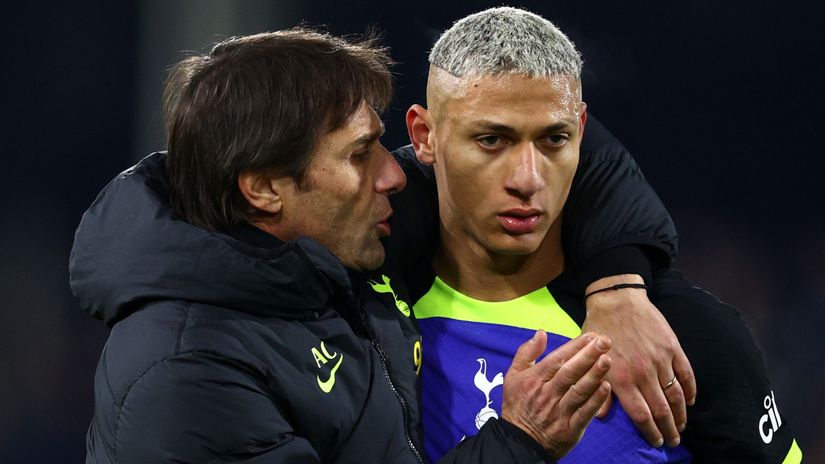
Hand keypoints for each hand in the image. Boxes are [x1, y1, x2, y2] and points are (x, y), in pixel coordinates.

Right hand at [501, 330, 611, 459]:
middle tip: (604, 342)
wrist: (518, 441)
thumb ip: (526, 352)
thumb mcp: (513, 375)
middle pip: (570, 372)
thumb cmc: (517, 404)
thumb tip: (541, 332)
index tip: (591, 336)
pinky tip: (606, 388)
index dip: (575, 346)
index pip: (557, 359)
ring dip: (594, 375)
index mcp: (534, 379)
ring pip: (578, 391)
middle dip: (588, 355)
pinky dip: (595, 401)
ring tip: (607, 360)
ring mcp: (558, 412)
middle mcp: (546, 394)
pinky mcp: (569, 429)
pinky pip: (584, 413)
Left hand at [583, 274, 695, 447]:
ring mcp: (660, 360)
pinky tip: (690, 401)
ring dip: (681, 415)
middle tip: (673, 441)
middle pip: (661, 410)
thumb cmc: (598, 330)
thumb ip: (597, 388)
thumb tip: (601, 416)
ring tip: (682, 426)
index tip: (657, 442)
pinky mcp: (672, 347)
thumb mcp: (589, 360)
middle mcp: (642, 373)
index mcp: (621, 378)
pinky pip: (686, 374)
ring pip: (676, 395)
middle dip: (669, 429)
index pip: (641, 415)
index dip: (651, 432)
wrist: (616, 300)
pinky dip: (690, 390)